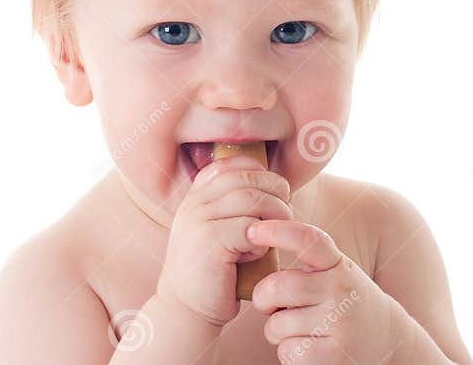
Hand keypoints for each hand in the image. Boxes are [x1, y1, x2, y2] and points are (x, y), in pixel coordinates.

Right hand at [156, 155, 292, 328]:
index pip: (231, 164)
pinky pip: (250, 228)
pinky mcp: (210, 241)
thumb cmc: (212, 272)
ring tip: (277, 233)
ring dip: (275, 215)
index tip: (274, 192)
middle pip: (246, 178)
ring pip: (253, 199)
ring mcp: (199, 220)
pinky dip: (262, 240)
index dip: (259, 172)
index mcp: (195, 197)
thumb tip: (273, 186)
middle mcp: (195, 203)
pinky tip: (258, 253)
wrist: (186, 309)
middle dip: (276, 192)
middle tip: (286, 213)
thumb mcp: (216, 231)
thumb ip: (232, 208)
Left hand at [246, 219, 402, 363]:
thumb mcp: (334, 272)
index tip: (252, 231)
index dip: (277, 231)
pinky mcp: (335, 356)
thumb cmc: (343, 302)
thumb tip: (255, 241)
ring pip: (277, 325)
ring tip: (299, 331)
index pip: (308, 240)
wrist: (390, 340)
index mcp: (338, 265)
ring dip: (276, 331)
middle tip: (270, 306)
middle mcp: (341, 290)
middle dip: (263, 299)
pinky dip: (288, 353)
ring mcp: (341, 323)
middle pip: (278, 286)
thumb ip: (306, 261)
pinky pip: (287, 351)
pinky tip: (309, 349)